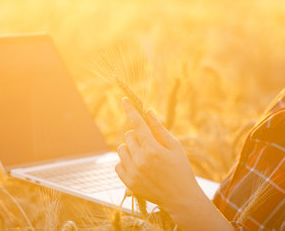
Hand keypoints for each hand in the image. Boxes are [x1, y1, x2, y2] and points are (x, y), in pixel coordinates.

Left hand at [115, 97, 201, 211]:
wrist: (181, 198)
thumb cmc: (181, 169)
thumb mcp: (175, 147)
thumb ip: (159, 129)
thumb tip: (148, 112)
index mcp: (153, 149)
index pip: (138, 124)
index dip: (131, 110)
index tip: (124, 100)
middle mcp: (140, 160)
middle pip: (128, 135)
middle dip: (137, 136)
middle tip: (150, 144)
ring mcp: (133, 172)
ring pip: (121, 148)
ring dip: (130, 148)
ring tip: (143, 156)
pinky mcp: (128, 183)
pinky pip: (117, 164)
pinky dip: (125, 162)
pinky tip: (138, 166)